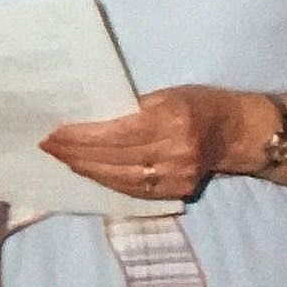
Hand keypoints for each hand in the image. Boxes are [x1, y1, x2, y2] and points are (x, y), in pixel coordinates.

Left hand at [40, 84, 248, 206]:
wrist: (236, 132)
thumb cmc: (198, 104)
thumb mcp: (167, 94)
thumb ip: (132, 108)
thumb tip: (89, 119)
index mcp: (169, 120)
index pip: (115, 133)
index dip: (82, 137)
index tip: (54, 134)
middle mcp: (174, 151)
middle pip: (114, 158)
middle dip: (76, 154)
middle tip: (49, 147)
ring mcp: (176, 176)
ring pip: (120, 178)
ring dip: (87, 170)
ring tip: (65, 160)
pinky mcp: (176, 192)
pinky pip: (133, 191)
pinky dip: (108, 181)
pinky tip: (90, 173)